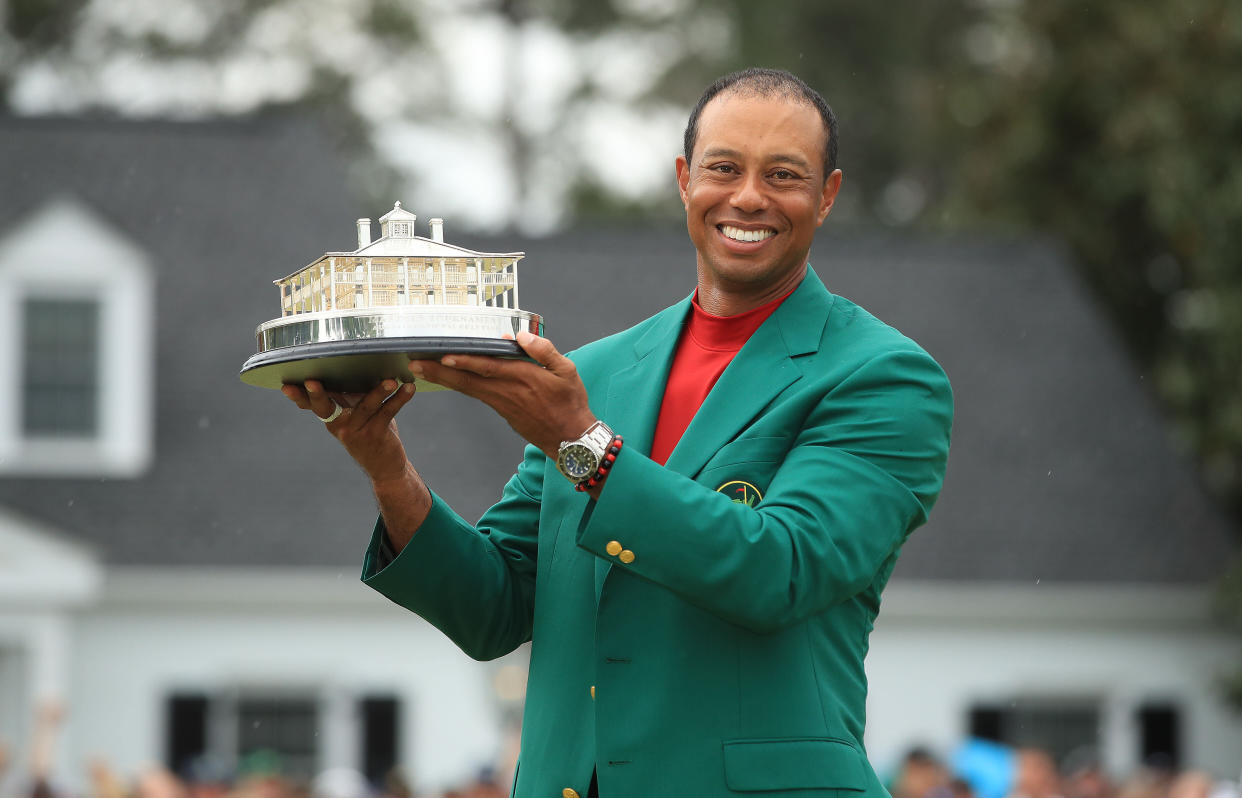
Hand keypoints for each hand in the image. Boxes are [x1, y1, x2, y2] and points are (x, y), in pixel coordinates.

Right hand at [281, 378, 415, 483]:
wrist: (386, 466)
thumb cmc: (369, 430)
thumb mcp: (354, 413)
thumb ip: (348, 395)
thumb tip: (350, 361)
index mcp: (331, 416)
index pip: (310, 404)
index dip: (298, 395)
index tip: (285, 385)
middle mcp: (339, 425)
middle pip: (325, 407)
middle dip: (317, 394)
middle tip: (311, 382)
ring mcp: (356, 431)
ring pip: (365, 406)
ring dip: (378, 391)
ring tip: (390, 380)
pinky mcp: (376, 434)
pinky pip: (388, 413)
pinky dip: (399, 399)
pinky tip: (409, 388)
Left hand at [409, 331, 596, 457]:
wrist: (571, 440)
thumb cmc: (571, 403)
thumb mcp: (567, 372)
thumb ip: (544, 351)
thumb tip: (520, 336)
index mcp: (522, 378)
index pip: (487, 368)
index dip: (464, 362)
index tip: (442, 357)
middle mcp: (506, 392)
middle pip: (467, 381)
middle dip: (438, 372)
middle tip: (413, 364)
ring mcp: (501, 403)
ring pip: (467, 389)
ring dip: (443, 379)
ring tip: (421, 369)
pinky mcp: (502, 411)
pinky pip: (476, 394)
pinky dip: (459, 385)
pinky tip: (447, 379)